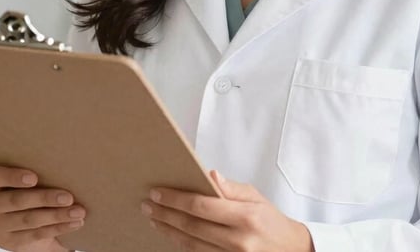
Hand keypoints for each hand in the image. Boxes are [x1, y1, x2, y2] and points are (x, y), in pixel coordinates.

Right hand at [0, 165, 85, 251]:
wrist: (28, 215)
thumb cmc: (31, 183)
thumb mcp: (28, 174)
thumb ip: (38, 167)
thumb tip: (69, 155)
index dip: (12, 177)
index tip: (35, 178)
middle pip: (16, 201)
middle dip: (45, 199)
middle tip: (68, 197)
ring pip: (28, 219)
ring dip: (56, 216)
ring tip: (78, 211)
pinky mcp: (7, 242)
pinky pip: (35, 235)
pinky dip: (57, 228)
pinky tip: (73, 223)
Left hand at [142, 170, 313, 251]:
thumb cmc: (271, 222)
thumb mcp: (256, 197)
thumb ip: (232, 188)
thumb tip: (209, 174)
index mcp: (246, 217)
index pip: (202, 206)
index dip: (176, 199)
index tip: (158, 192)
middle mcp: (238, 241)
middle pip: (192, 227)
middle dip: (166, 214)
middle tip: (147, 204)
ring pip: (191, 245)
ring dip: (168, 231)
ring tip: (154, 218)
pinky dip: (182, 245)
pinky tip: (170, 234)